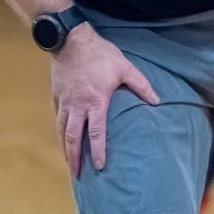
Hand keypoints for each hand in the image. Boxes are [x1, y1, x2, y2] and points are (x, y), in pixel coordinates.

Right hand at [51, 25, 158, 175]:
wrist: (71, 39)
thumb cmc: (100, 54)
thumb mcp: (125, 68)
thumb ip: (142, 86)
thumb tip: (157, 101)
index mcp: (95, 102)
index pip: (96, 133)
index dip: (98, 152)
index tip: (99, 167)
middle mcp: (77, 106)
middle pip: (73, 138)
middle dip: (74, 158)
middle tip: (77, 175)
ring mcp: (64, 101)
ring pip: (62, 130)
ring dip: (64, 148)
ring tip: (68, 162)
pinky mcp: (56, 95)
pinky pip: (57, 118)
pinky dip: (59, 131)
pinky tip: (62, 138)